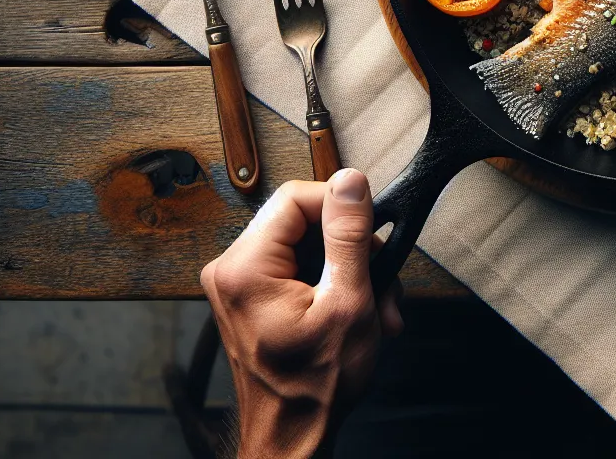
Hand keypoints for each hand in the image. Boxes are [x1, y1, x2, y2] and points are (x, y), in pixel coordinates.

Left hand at [201, 169, 403, 458]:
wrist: (292, 437)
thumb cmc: (314, 388)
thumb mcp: (347, 303)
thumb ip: (349, 236)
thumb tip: (351, 182)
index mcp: (245, 267)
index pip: (296, 198)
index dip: (343, 206)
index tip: (375, 228)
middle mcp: (232, 270)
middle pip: (304, 222)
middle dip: (354, 250)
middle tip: (383, 282)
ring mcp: (241, 285)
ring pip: (308, 246)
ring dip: (351, 272)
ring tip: (378, 310)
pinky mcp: (253, 298)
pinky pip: (299, 268)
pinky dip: (333, 285)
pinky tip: (359, 315)